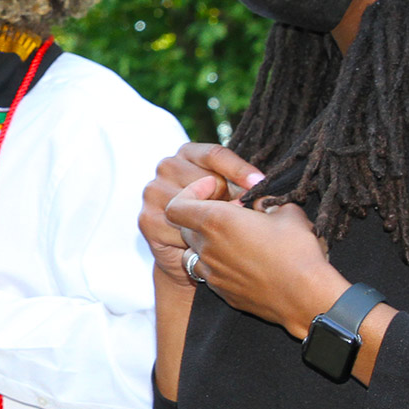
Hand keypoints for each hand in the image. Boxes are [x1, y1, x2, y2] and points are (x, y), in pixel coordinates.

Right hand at [141, 142, 267, 285]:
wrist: (189, 255)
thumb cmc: (215, 218)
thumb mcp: (229, 195)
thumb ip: (239, 187)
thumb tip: (261, 190)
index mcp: (187, 153)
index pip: (215, 154)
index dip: (240, 169)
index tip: (260, 184)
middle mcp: (167, 167)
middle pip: (206, 179)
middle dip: (230, 200)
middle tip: (248, 218)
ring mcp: (153, 192)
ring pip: (194, 205)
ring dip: (214, 222)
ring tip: (230, 235)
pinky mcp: (148, 220)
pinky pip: (181, 228)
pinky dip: (198, 240)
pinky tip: (208, 247)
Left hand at [164, 179, 347, 338]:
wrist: (306, 298)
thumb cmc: (298, 251)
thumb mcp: (286, 212)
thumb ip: (265, 202)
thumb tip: (259, 203)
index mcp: (216, 221)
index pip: (176, 206)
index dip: (190, 193)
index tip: (214, 189)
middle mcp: (207, 248)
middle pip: (186, 228)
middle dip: (203, 217)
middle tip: (232, 214)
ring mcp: (212, 273)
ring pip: (195, 252)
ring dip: (208, 243)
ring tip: (236, 239)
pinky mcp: (222, 292)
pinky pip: (210, 273)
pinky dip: (219, 264)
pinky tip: (244, 262)